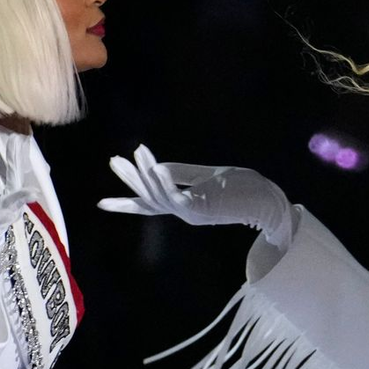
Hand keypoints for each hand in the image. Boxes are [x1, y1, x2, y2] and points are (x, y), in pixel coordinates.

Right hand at [99, 145, 293, 249]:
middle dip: (130, 180)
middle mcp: (186, 213)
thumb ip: (183, 173)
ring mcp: (192, 214)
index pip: (151, 205)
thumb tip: (156, 167)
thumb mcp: (208, 176)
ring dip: (143, 175)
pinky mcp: (201, 209)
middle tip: (113, 161)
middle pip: (149, 198)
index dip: (126, 204)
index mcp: (186, 206)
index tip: (100, 204)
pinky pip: (175, 196)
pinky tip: (153, 166)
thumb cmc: (243, 188)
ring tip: (132, 155)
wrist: (268, 200)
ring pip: (158, 197)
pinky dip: (163, 181)